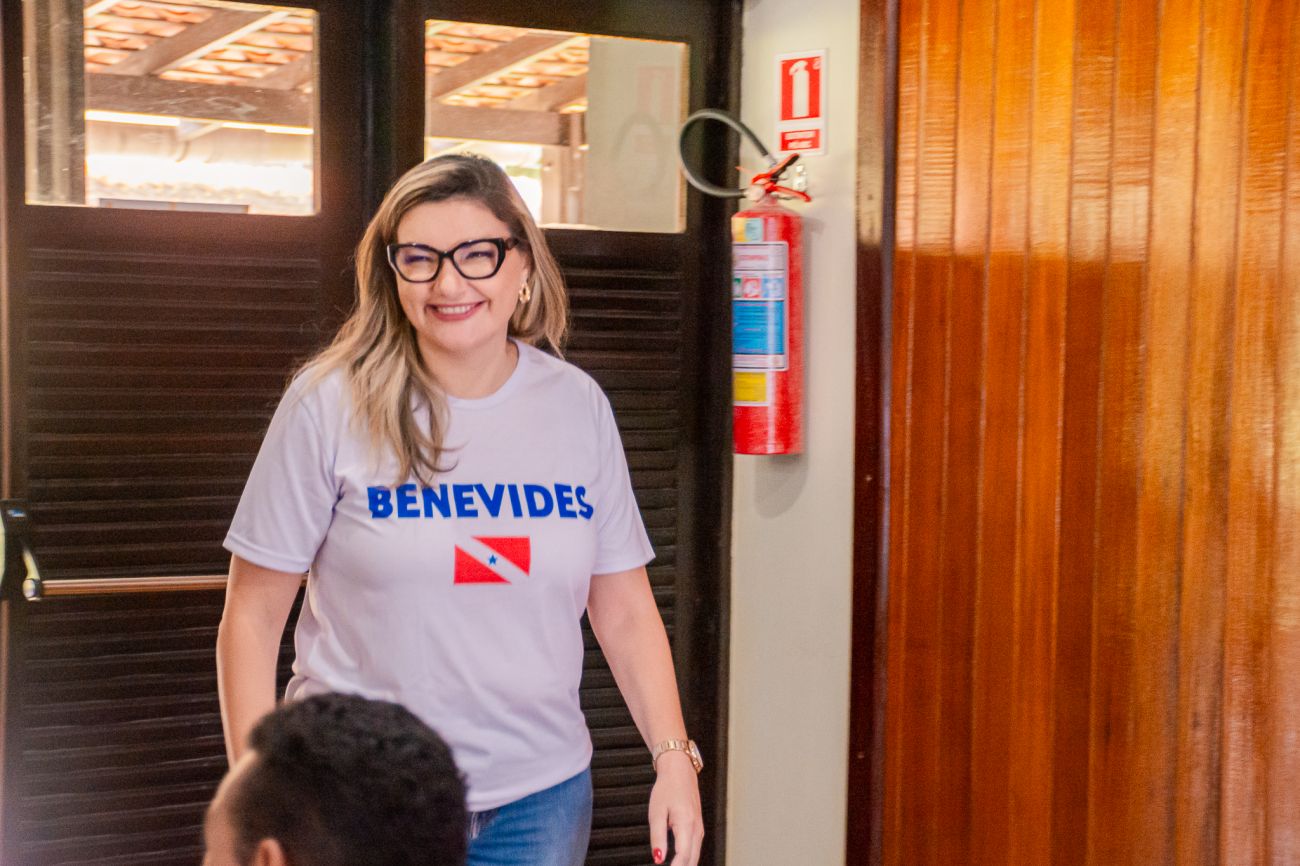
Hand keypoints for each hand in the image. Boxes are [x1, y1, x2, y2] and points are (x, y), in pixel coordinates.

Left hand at [648, 751, 702, 865]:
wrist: (680, 771)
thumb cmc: (667, 788)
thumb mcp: (656, 812)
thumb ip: (657, 837)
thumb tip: (658, 859)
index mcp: (686, 824)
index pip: (683, 857)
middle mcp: (696, 829)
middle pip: (692, 861)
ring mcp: (699, 829)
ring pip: (695, 857)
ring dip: (685, 865)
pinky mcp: (698, 828)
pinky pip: (695, 850)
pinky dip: (688, 860)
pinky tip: (679, 863)